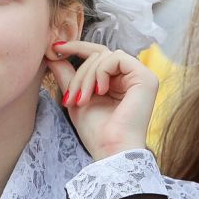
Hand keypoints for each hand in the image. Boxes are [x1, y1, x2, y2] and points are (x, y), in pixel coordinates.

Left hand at [47, 41, 158, 158]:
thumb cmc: (96, 132)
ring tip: (82, 100)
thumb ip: (67, 75)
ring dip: (86, 76)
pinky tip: (100, 91)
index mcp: (119, 81)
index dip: (77, 48)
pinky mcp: (146, 78)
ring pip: (105, 55)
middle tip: (71, 98)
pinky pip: (117, 58)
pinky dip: (102, 72)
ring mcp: (141, 76)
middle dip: (79, 73)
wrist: (110, 150)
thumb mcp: (76, 97)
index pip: (98, 54)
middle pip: (99, 54)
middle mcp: (132, 77)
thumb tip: (52, 53)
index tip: (55, 48)